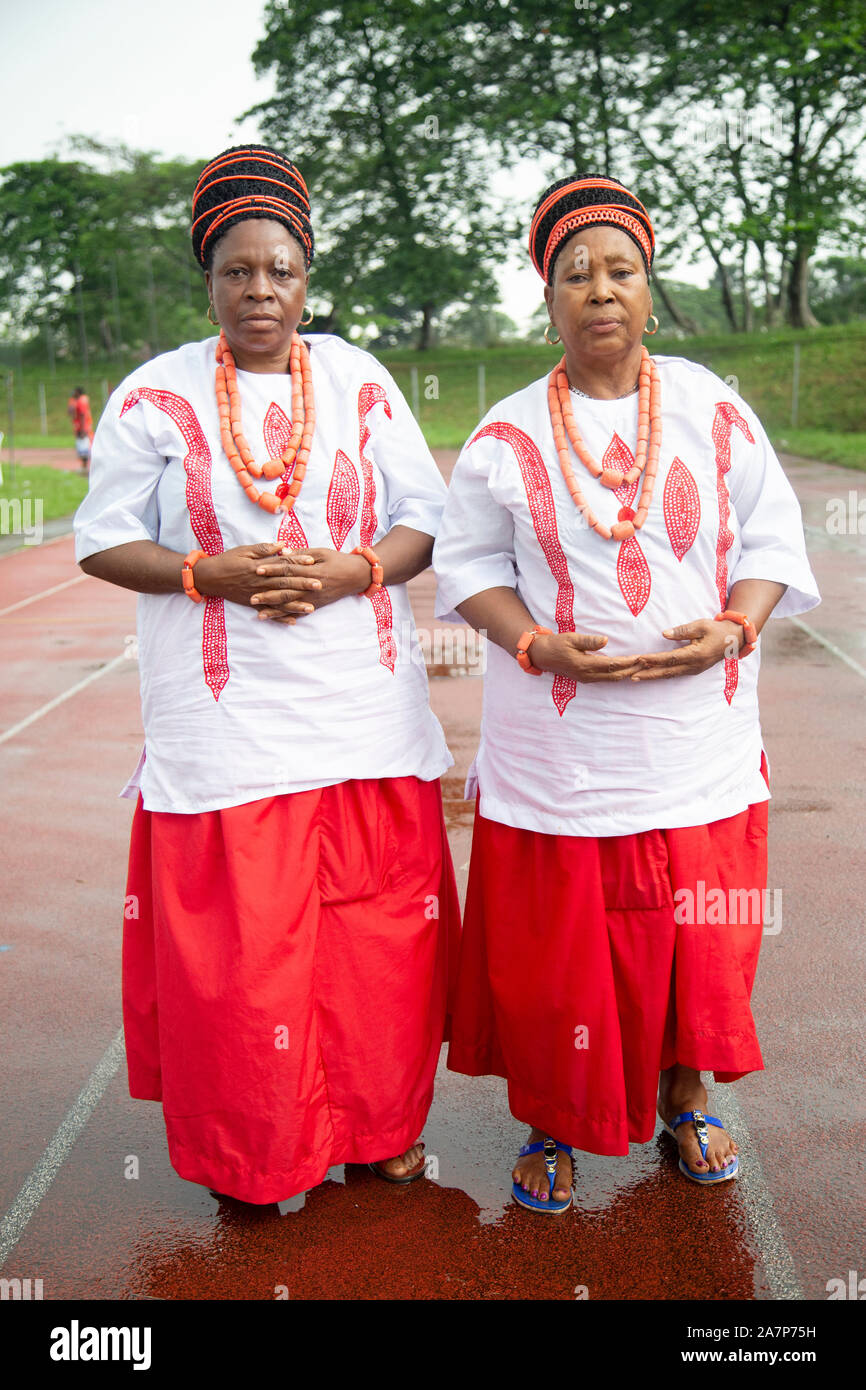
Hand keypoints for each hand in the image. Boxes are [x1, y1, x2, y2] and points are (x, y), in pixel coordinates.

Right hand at [194, 542, 321, 623]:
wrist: (210, 577)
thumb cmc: (228, 560)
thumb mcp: (245, 550)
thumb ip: (264, 549)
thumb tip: (283, 545)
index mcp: (260, 567)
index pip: (282, 563)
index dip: (298, 561)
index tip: (313, 561)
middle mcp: (260, 582)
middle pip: (285, 583)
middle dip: (303, 584)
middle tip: (320, 584)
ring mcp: (257, 595)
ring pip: (279, 601)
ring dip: (296, 605)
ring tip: (311, 607)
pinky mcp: (253, 604)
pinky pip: (269, 613)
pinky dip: (280, 618)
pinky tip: (293, 621)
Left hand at [249, 547, 370, 623]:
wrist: (357, 575)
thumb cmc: (338, 560)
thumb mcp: (321, 552)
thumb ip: (302, 554)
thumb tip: (283, 552)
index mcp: (312, 570)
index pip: (288, 569)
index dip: (272, 569)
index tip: (257, 569)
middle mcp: (312, 586)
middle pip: (286, 590)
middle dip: (268, 594)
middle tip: (251, 596)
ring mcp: (314, 598)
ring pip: (291, 605)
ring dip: (275, 610)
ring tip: (259, 614)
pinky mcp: (317, 605)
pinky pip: (300, 613)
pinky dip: (288, 617)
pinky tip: (277, 620)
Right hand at [532, 631, 648, 682]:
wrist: (540, 655)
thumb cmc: (555, 644)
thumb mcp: (571, 638)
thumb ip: (589, 641)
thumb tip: (606, 640)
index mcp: (584, 665)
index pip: (612, 664)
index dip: (628, 662)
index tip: (640, 657)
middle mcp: (587, 675)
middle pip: (615, 675)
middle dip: (632, 670)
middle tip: (647, 663)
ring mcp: (586, 678)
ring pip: (611, 679)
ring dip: (626, 673)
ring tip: (640, 667)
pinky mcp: (585, 678)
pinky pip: (605, 678)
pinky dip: (617, 674)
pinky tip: (626, 670)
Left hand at [627, 618, 742, 681]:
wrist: (733, 640)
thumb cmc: (716, 630)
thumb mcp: (700, 625)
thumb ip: (682, 631)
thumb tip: (664, 634)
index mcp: (695, 654)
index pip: (670, 658)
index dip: (654, 659)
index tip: (639, 659)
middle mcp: (694, 665)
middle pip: (667, 671)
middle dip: (648, 674)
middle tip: (631, 676)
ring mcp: (694, 670)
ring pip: (670, 675)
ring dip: (653, 676)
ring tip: (636, 677)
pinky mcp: (694, 670)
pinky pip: (675, 674)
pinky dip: (662, 674)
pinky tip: (651, 675)